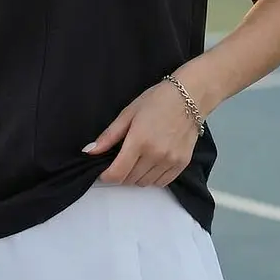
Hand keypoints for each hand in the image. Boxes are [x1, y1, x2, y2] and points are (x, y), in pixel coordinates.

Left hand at [82, 80, 199, 185]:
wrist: (190, 96)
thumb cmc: (156, 101)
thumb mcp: (128, 113)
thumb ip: (109, 136)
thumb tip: (89, 152)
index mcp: (139, 141)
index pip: (117, 173)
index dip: (106, 176)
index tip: (104, 171)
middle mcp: (155, 155)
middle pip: (130, 180)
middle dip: (121, 174)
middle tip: (121, 160)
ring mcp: (170, 161)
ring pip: (145, 183)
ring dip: (136, 176)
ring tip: (137, 160)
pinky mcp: (182, 164)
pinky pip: (162, 182)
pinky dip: (152, 178)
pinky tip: (151, 164)